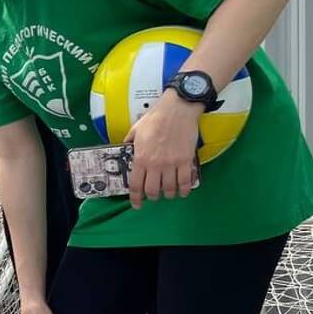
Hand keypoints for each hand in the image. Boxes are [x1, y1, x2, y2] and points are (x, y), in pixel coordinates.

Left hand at [126, 91, 201, 208]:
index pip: (136, 185)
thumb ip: (129, 143)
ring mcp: (172, 163)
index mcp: (141, 158)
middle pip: (153, 190)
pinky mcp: (187, 160)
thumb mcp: (135, 130)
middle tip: (153, 196)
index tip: (137, 204)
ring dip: (168, 194)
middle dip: (152, 196)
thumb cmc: (156, 117)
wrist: (178, 109)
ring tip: (168, 193)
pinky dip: (184, 190)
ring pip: (170, 188)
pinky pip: (186, 181)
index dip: (136, 198)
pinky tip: (183, 191)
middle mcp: (155, 164)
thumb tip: (125, 149)